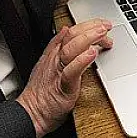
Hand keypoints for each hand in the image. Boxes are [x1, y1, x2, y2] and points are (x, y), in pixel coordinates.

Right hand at [16, 19, 113, 137]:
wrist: (30, 113)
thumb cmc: (41, 93)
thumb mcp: (46, 63)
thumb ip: (56, 46)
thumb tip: (65, 29)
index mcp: (53, 53)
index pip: (71, 31)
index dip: (87, 24)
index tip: (101, 24)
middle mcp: (55, 59)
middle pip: (72, 35)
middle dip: (91, 27)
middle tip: (106, 25)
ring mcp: (58, 71)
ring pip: (71, 48)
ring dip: (88, 38)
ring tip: (102, 33)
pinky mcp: (63, 86)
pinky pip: (71, 71)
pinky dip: (82, 60)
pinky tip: (93, 53)